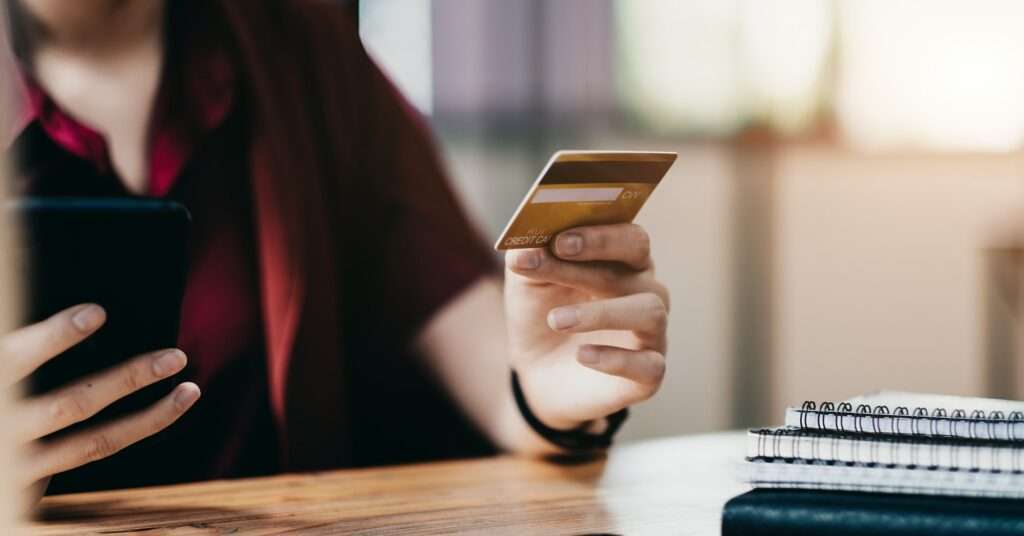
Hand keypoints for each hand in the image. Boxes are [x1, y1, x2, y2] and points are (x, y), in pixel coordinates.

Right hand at [0, 304, 199, 492]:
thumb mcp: (3, 361)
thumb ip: (20, 334)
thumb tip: (68, 291)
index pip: (17, 360)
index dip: (56, 338)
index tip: (98, 312)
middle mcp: (4, 425)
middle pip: (73, 404)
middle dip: (128, 379)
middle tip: (176, 356)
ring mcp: (17, 459)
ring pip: (96, 440)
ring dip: (150, 415)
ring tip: (190, 386)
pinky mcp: (30, 480)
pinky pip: (95, 450)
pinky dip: (137, 428)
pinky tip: (172, 406)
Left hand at [505, 223, 667, 430]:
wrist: (537, 371)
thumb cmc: (541, 313)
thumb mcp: (528, 282)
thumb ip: (529, 255)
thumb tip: (523, 243)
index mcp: (621, 258)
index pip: (625, 232)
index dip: (597, 232)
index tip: (560, 238)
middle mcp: (645, 287)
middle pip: (639, 256)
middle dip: (599, 250)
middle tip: (559, 252)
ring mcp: (652, 330)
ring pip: (648, 311)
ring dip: (601, 312)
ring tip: (557, 320)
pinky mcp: (649, 371)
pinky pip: (647, 364)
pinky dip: (614, 359)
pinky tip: (582, 355)